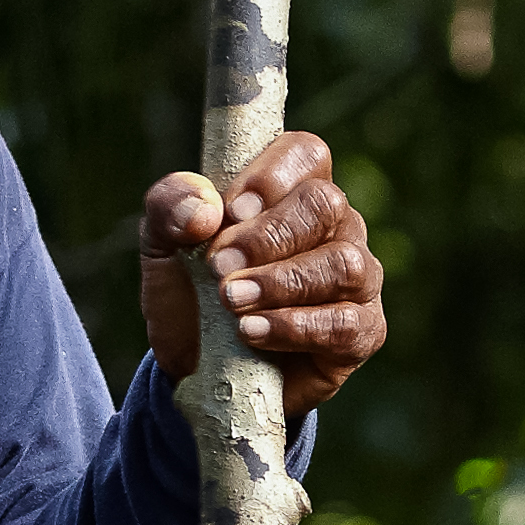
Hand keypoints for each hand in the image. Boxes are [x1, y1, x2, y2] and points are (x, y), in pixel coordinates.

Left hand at [145, 131, 387, 419]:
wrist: (198, 371)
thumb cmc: (192, 295)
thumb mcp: (163, 247)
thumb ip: (170, 208)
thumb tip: (204, 208)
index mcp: (292, 189)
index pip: (305, 153)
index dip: (271, 176)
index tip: (230, 212)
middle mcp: (335, 226)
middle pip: (325, 203)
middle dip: (268, 235)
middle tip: (220, 267)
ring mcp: (357, 277)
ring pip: (342, 263)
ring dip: (280, 282)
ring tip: (232, 302)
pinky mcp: (362, 331)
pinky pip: (346, 322)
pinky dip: (295, 326)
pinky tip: (253, 333)